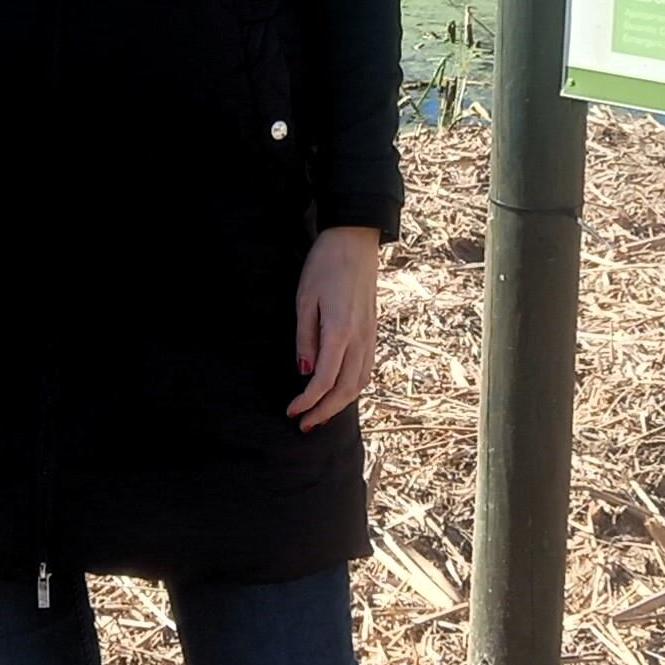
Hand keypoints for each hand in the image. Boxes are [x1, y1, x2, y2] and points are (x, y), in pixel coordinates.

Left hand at [286, 225, 382, 429]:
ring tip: (320, 414)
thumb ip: (305, 338)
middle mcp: (360, 338)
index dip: (307, 401)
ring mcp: (370, 335)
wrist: (355, 239)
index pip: (324, 380)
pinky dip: (353, 388)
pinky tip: (340, 391)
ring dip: (340, 404)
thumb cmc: (325, 265)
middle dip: (324, 412)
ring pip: (360, 383)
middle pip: (345, 390)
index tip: (291, 411)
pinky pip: (367, 369)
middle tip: (304, 424)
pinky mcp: (374, 330)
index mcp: (340, 331)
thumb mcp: (305, 299)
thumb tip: (304, 371)